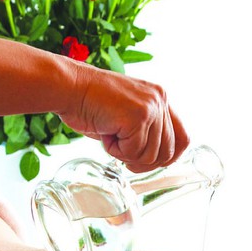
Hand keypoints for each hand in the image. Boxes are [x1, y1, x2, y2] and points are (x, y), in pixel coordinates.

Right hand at [62, 65, 187, 172]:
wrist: (68, 87)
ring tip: (110, 134)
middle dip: (143, 161)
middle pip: (168, 152)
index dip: (169, 158)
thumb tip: (158, 159)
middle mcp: (160, 100)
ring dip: (126, 154)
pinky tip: (105, 132)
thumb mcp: (126, 114)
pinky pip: (133, 153)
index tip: (150, 162)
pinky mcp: (139, 116)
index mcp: (160, 98)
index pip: (183, 138)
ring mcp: (151, 107)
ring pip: (150, 156)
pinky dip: (115, 150)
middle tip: (121, 152)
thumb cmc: (90, 103)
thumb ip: (146, 130)